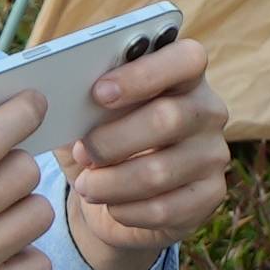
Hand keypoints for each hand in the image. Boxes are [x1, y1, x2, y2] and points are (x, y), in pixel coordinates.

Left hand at [61, 34, 229, 269]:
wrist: (119, 200)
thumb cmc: (104, 143)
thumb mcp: (88, 117)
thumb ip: (79, 100)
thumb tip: (56, 95)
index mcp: (183, 75)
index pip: (186, 59)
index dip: (144, 74)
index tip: (98, 93)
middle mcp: (208, 110)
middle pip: (168, 118)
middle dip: (113, 139)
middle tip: (82, 152)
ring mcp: (214, 155)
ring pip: (160, 171)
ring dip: (112, 182)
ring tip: (85, 186)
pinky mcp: (210, 196)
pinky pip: (166, 209)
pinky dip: (127, 210)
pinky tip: (111, 206)